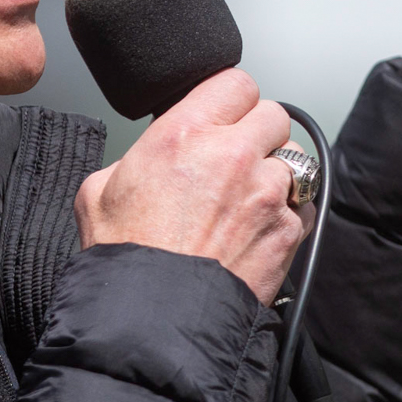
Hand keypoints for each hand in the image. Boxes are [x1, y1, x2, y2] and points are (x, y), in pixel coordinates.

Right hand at [75, 69, 301, 305]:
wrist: (154, 319)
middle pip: (275, 116)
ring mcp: (266, 193)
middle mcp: (232, 155)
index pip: (236, 82)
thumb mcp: (99, 190)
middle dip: (259, 133)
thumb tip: (149, 157)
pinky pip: (302, 205)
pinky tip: (256, 231)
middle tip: (238, 158)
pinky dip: (285, 214)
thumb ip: (134, 159)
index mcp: (184, 134)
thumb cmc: (125, 260)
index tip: (226, 116)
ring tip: (247, 201)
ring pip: (295, 160)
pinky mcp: (286, 230)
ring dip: (275, 175)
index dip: (231, 100)